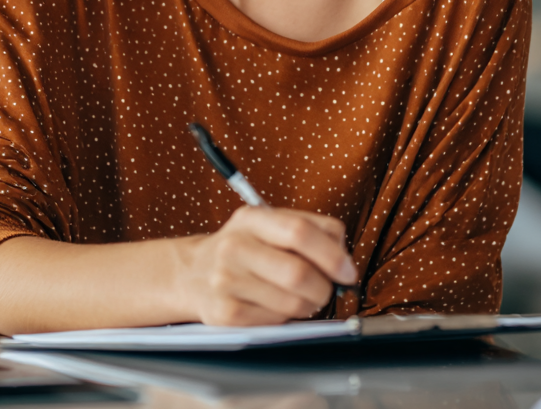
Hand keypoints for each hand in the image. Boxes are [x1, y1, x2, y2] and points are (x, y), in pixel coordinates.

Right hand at [176, 206, 357, 325]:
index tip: (348, 271)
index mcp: (252, 218)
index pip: (300, 231)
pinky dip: (287, 318)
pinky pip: (274, 321)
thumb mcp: (270, 224)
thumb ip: (311, 229)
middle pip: (297, 272)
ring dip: (309, 305)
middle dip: (324, 286)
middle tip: (328, 289)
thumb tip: (344, 259)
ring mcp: (226, 281)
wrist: (192, 273)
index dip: (332, 254)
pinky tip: (278, 306)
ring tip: (304, 298)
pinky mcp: (223, 314)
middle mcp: (235, 247)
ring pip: (290, 302)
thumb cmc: (245, 247)